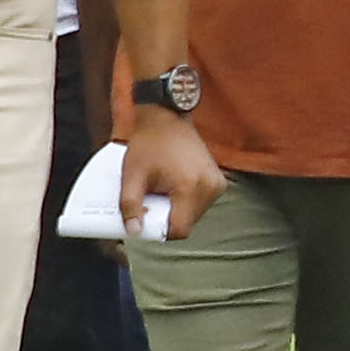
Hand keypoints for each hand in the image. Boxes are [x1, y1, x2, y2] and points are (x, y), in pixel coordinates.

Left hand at [121, 109, 225, 241]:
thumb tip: (134, 231)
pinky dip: (187, 201)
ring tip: (164, 190)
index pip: (179, 229)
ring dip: (178, 210)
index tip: (147, 219)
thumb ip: (130, 206)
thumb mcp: (132, 175)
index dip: (160, 230)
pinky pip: (202, 204)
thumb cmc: (149, 144)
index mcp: (190, 186)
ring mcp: (217, 184)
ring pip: (195, 215)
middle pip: (188, 223)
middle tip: (153, 200)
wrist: (168, 119)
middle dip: (168, 218)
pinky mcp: (219, 182)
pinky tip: (176, 185)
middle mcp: (210, 187)